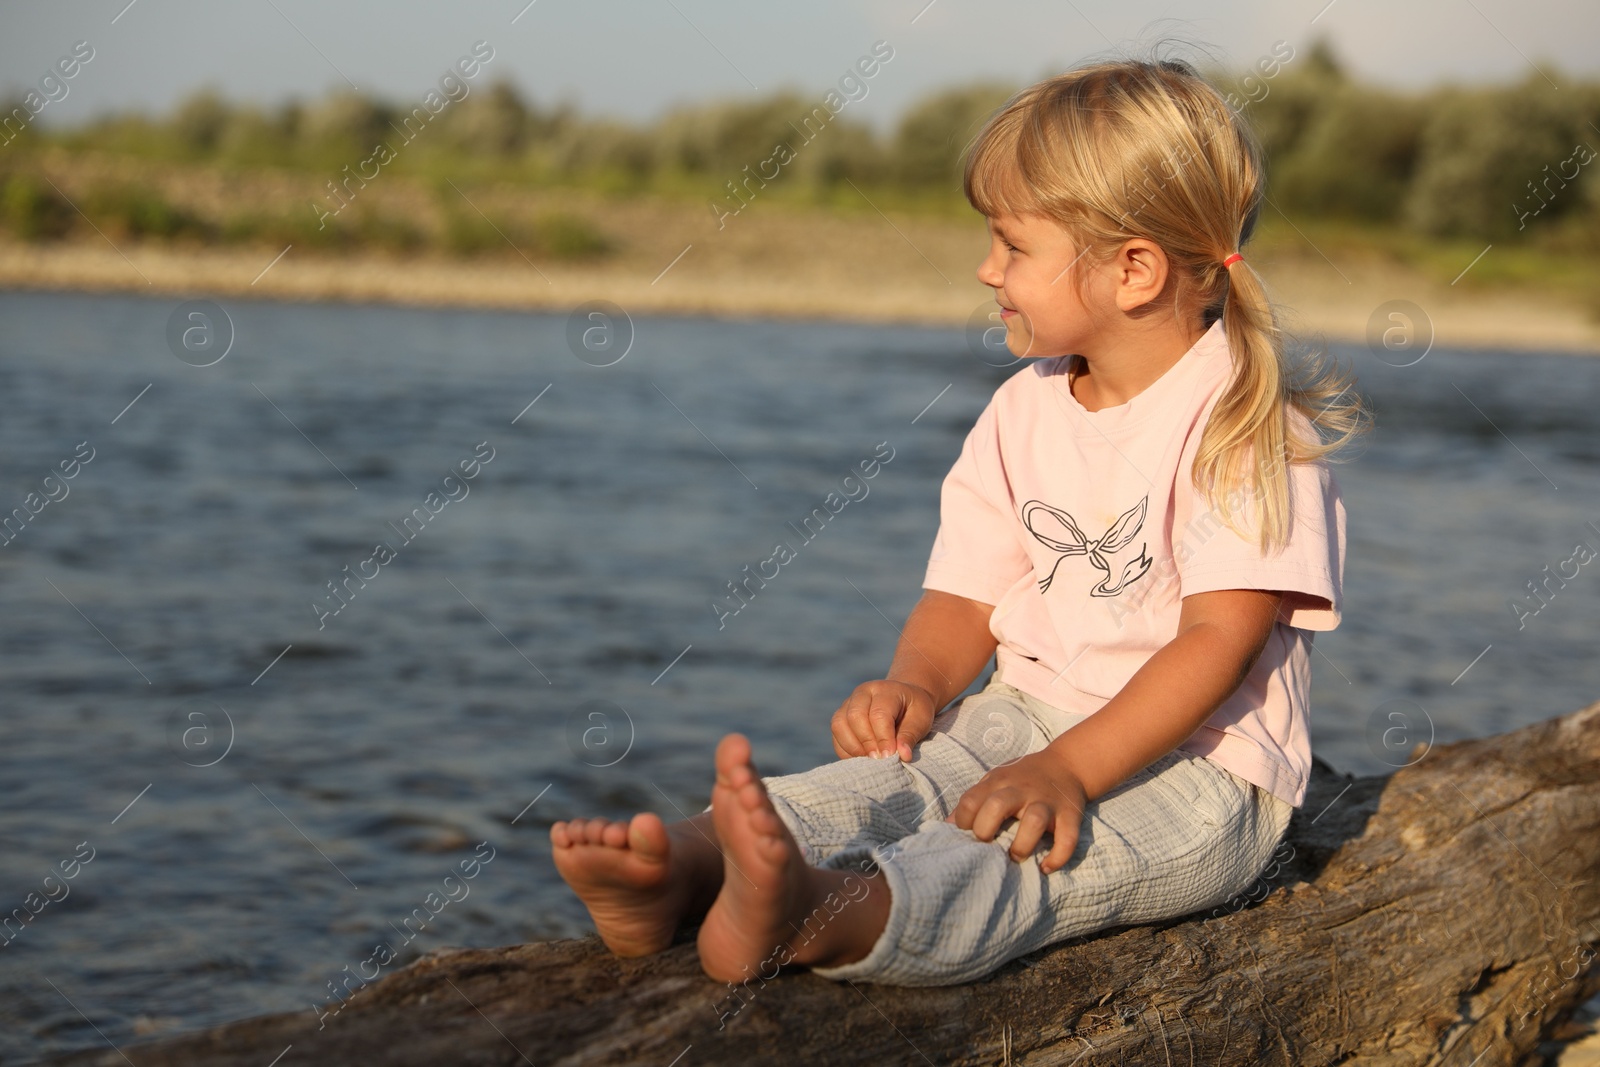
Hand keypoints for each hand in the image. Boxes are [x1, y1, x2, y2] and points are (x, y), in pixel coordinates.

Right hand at [831, 679, 937, 761]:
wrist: (902, 700)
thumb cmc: (914, 710)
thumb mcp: (921, 719)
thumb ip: (910, 736)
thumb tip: (903, 756)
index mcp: (885, 689)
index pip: (879, 714)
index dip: (883, 738)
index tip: (891, 756)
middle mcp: (862, 693)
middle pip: (855, 717)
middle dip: (867, 743)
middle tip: (880, 760)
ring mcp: (848, 704)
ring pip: (839, 725)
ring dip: (853, 748)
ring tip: (871, 760)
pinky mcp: (840, 718)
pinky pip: (836, 736)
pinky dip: (846, 751)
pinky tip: (862, 758)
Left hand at [946, 746, 1085, 873]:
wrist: (1068, 764)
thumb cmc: (1024, 778)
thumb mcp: (996, 780)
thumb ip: (975, 799)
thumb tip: (948, 825)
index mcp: (1000, 782)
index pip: (971, 799)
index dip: (964, 820)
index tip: (968, 834)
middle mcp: (1022, 790)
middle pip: (997, 806)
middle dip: (986, 829)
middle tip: (988, 844)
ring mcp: (1047, 802)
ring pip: (1034, 820)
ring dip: (1022, 844)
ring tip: (1015, 857)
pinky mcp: (1070, 815)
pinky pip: (1067, 838)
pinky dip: (1058, 857)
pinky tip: (1046, 867)